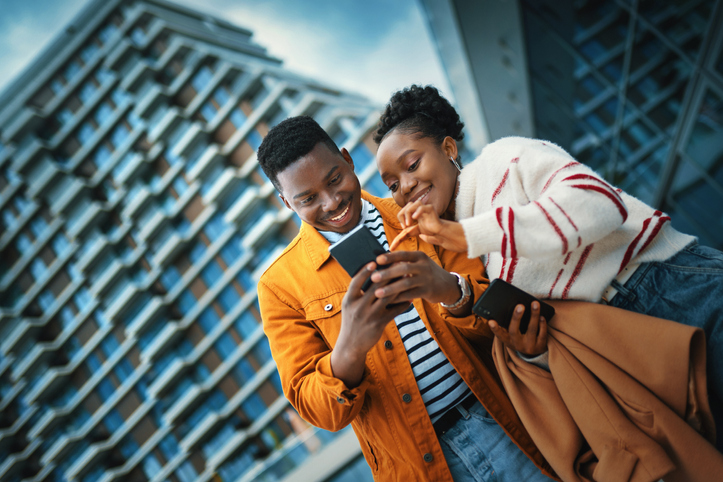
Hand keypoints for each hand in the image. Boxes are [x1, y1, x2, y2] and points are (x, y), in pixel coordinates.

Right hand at [331, 262, 410, 386]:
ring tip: (407, 278)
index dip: (365, 271)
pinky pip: (394, 310)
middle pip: (375, 286)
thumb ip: (357, 293)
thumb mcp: (349, 306)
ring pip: (387, 297)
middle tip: (398, 265)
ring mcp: (369, 315)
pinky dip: (403, 304)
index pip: (356, 281)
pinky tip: (410, 298)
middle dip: (388, 274)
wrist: (351, 345)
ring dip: (398, 286)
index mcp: (349, 300)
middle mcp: (358, 306)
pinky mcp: (379, 323)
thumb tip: (371, 276)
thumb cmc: (352, 321)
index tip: (374, 262)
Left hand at [369, 251, 465, 309]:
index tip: (377, 260)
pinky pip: (410, 295)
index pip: (403, 254)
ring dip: (390, 289)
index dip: (390, 257)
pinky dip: (398, 298)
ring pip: (406, 283)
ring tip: (377, 293)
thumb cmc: (426, 273)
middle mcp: (424, 266)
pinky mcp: (428, 291)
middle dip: (387, 273)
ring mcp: (427, 279)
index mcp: (419, 256)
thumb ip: (404, 262)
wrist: (448, 285)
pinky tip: (388, 301)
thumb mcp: (419, 264)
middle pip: (403, 268)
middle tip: (373, 278)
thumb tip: (380, 262)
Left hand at [393, 199, 467, 252]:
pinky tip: (414, 219)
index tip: (396, 240)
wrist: (443, 235)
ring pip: (412, 204)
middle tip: (405, 226)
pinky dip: (417, 211)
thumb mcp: (416, 234)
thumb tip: (394, 244)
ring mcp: (424, 209)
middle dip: (401, 215)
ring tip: (408, 224)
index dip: (399, 223)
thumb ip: (406, 236)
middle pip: (405, 207)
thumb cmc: (433, 234)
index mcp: (414, 216)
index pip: (402, 217)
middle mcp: (418, 211)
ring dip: (407, 213)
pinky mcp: (430, 209)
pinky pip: (422, 206)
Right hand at [489, 302, 547, 355]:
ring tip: (535, 304)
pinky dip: (542, 324)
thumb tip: (512, 306)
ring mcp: (529, 347)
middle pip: (515, 330)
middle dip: (517, 317)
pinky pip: (542, 334)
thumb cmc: (521, 337)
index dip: (495, 328)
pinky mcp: (540, 346)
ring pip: (532, 329)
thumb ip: (509, 324)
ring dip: (534, 315)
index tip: (491, 321)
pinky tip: (542, 316)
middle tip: (520, 305)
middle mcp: (517, 345)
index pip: (499, 334)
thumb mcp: (513, 335)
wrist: (535, 353)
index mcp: (508, 340)